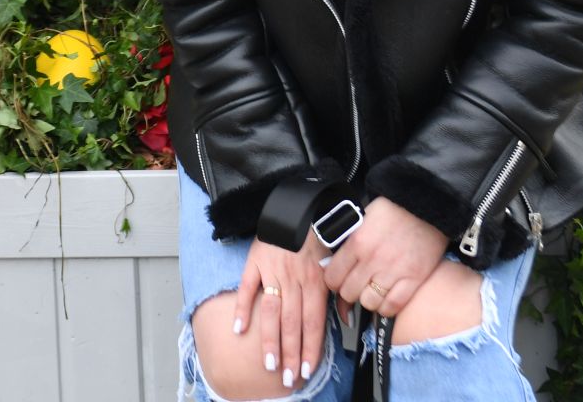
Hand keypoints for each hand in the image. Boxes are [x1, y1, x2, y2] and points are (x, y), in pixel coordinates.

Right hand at [231, 229, 331, 389]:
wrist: (297, 206)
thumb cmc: (317, 237)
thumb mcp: (334, 263)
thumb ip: (336, 294)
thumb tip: (343, 321)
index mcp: (316, 281)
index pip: (313, 322)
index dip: (310, 348)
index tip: (307, 370)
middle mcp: (295, 280)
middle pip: (292, 323)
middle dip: (290, 353)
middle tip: (287, 377)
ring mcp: (274, 271)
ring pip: (272, 311)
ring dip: (269, 339)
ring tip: (268, 363)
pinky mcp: (255, 262)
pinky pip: (247, 287)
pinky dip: (242, 308)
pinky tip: (240, 329)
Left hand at [319, 196, 448, 317]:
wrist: (426, 204)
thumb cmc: (395, 208)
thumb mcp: (363, 218)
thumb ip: (349, 240)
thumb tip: (335, 260)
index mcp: (357, 242)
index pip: (332, 276)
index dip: (333, 281)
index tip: (337, 280)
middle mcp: (373, 259)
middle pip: (348, 293)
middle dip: (348, 292)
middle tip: (354, 285)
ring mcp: (394, 271)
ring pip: (369, 303)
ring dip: (368, 300)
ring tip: (371, 291)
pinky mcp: (414, 279)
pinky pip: (393, 306)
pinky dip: (387, 307)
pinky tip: (386, 298)